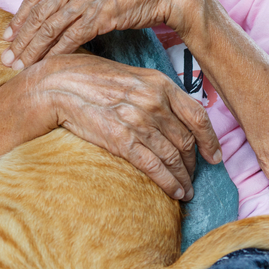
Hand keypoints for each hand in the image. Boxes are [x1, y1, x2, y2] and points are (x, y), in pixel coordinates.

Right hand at [0, 53, 222, 201]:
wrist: (53, 85)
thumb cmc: (84, 79)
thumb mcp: (125, 76)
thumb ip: (148, 92)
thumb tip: (163, 112)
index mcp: (158, 83)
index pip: (198, 115)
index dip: (210, 140)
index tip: (215, 156)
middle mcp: (154, 101)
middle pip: (186, 140)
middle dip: (193, 163)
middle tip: (193, 177)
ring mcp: (139, 121)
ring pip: (174, 156)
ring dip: (184, 178)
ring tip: (186, 191)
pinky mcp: (122, 140)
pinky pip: (154, 167)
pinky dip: (169, 182)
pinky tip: (175, 193)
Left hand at [1, 0, 205, 68]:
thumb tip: (46, 13)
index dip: (18, 18)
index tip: (7, 37)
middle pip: (38, 13)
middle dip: (20, 39)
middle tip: (6, 59)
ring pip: (50, 27)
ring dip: (33, 50)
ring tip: (20, 67)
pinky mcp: (102, 12)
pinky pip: (71, 37)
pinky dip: (56, 53)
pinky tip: (47, 65)